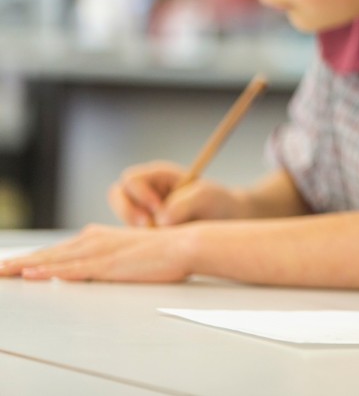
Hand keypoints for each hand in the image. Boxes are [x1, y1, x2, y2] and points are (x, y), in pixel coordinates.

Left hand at [0, 223, 196, 282]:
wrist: (185, 243)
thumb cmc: (163, 251)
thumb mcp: (128, 252)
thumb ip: (106, 257)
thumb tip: (89, 266)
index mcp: (97, 238)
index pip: (56, 250)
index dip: (31, 258)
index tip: (11, 265)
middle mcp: (93, 241)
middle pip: (48, 254)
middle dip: (19, 262)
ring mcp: (99, 252)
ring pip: (53, 260)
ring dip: (24, 266)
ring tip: (2, 272)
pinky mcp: (107, 264)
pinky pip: (72, 269)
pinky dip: (49, 271)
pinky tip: (32, 274)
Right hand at [108, 161, 247, 226]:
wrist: (226, 219)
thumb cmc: (216, 202)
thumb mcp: (206, 197)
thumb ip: (184, 203)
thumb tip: (161, 221)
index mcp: (158, 175)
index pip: (132, 179)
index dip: (140, 193)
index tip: (157, 208)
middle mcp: (145, 191)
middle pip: (117, 195)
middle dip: (128, 212)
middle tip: (147, 226)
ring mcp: (142, 210)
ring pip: (122, 217)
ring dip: (133, 228)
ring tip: (157, 235)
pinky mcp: (143, 229)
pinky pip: (128, 235)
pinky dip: (138, 240)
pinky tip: (158, 243)